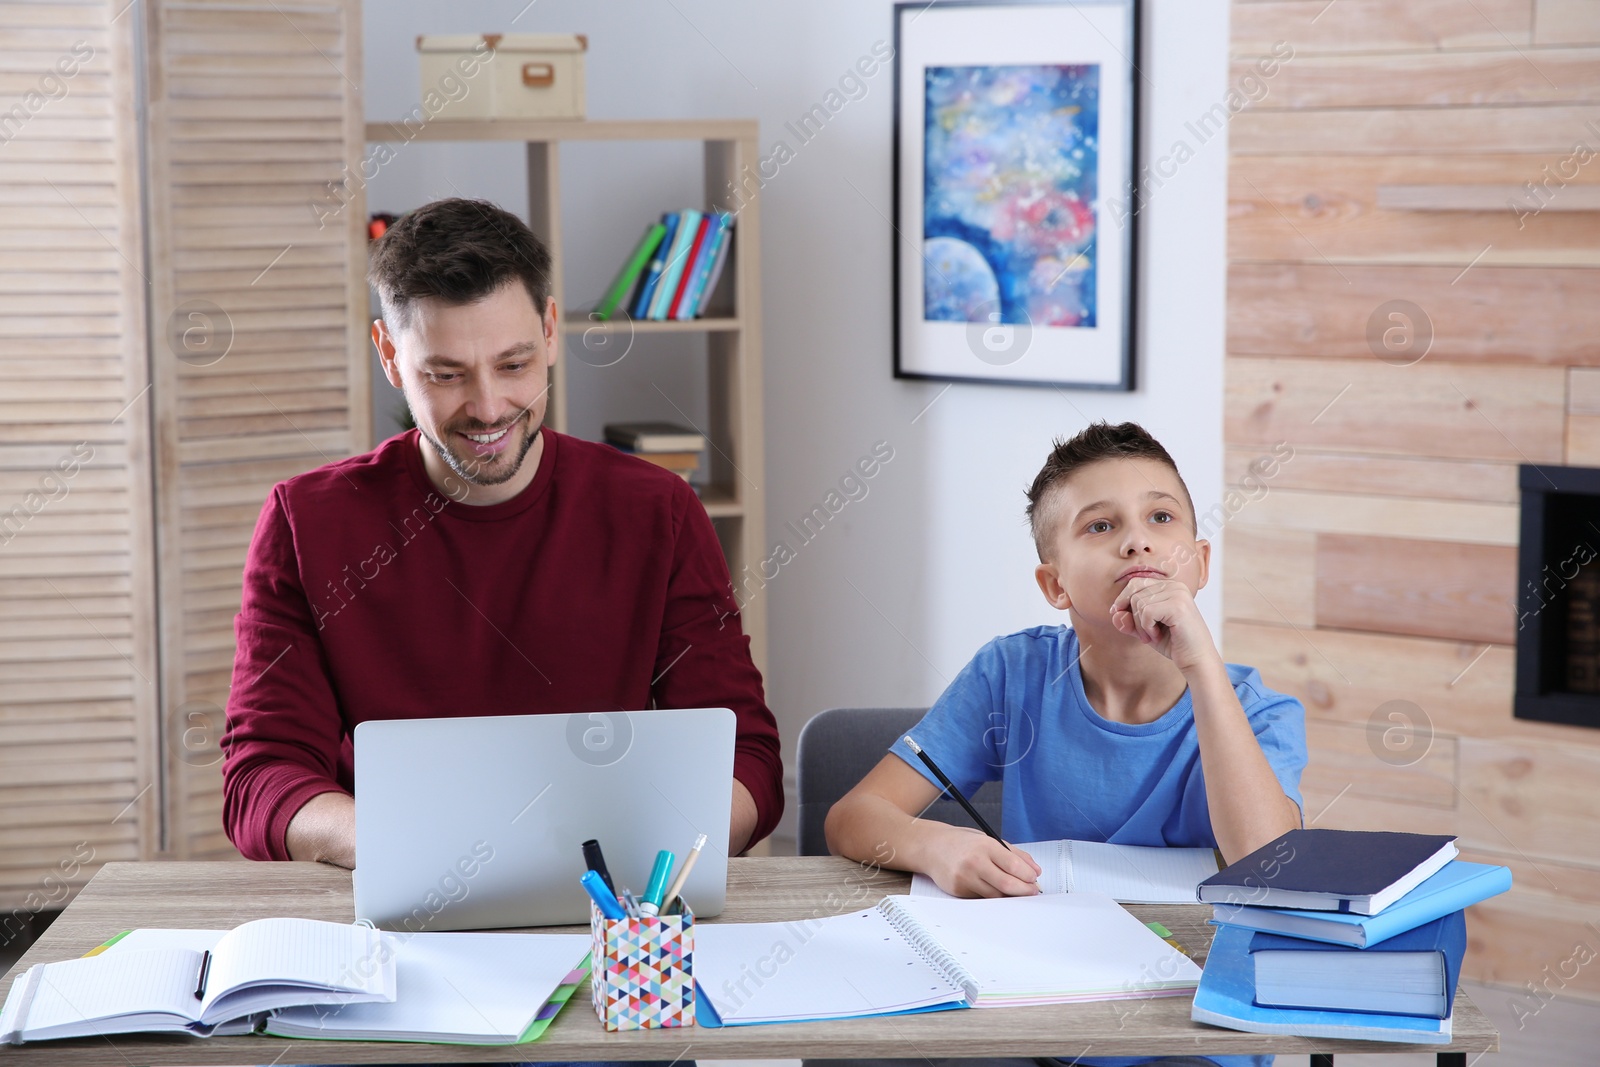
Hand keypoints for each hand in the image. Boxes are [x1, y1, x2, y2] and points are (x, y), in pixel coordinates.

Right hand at [919, 824, 1040, 897]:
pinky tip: (993, 889)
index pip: (1014, 866)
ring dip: (1009, 896)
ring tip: (1014, 890)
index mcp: (985, 846)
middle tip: (1031, 891)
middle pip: (1007, 885)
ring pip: (996, 896)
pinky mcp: (958, 890)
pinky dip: (992, 896)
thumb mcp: (988, 839)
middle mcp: (974, 862)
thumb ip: (1014, 853)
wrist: (931, 847)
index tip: (1034, 879)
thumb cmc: (962, 843)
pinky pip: (982, 898)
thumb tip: (1034, 869)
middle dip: (1024, 891)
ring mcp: (965, 878)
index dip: (1028, 876)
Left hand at [1109, 576, 1220, 673]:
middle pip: (1134, 591)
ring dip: (1140, 626)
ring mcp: (1178, 594)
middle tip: (1143, 634)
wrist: (1196, 660)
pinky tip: (1158, 636)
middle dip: (1132, 615)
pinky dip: (1147, 628)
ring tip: (1154, 636)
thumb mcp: (1144, 630)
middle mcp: (1175, 586)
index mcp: (1170, 586)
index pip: (1135, 582)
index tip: (1119, 615)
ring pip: (1138, 602)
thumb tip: (1115, 613)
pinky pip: (1147, 612)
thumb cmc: (1173, 644)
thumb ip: (1128, 621)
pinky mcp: (1178, 606)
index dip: (1123, 599)